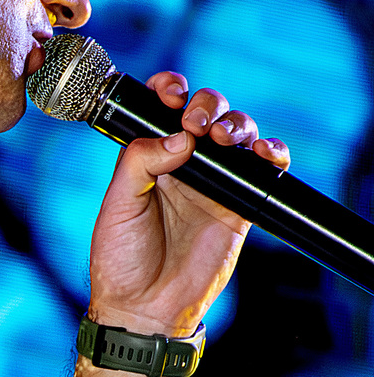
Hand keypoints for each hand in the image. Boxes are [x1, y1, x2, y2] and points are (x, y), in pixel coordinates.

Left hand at [78, 72, 289, 372]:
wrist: (146, 303)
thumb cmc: (122, 254)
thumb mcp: (118, 201)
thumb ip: (141, 161)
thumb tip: (180, 136)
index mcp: (148, 154)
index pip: (164, 107)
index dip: (171, 88)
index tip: (171, 93)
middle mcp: (183, 162)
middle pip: (207, 112)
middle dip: (207, 104)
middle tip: (196, 124)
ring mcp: (214, 182)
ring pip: (237, 133)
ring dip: (237, 124)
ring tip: (223, 138)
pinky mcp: (241, 205)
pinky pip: (264, 170)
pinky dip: (272, 153)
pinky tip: (265, 152)